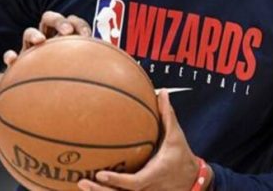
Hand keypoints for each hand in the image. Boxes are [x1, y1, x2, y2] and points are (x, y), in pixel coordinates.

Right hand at [0, 11, 90, 123]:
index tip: (87, 36)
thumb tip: (131, 74)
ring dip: (33, 33)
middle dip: (58, 21)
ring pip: (29, 32)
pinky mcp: (18, 63)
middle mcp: (48, 39)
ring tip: (40, 41)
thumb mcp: (84, 74)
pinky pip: (11, 57)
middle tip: (67, 32)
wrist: (38, 94)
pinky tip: (12, 61)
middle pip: (49, 18)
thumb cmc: (68, 81)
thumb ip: (99, 70)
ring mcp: (31, 50)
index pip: (72, 22)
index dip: (79, 24)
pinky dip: (10, 56)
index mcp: (64, 38)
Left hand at [77, 90, 211, 190]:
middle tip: (82, 181)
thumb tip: (163, 92)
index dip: (117, 180)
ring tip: (80, 183)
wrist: (191, 180)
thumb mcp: (176, 136)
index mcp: (153, 174)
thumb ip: (168, 115)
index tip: (100, 174)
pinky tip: (90, 184)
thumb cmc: (181, 156)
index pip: (133, 182)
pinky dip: (106, 190)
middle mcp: (146, 188)